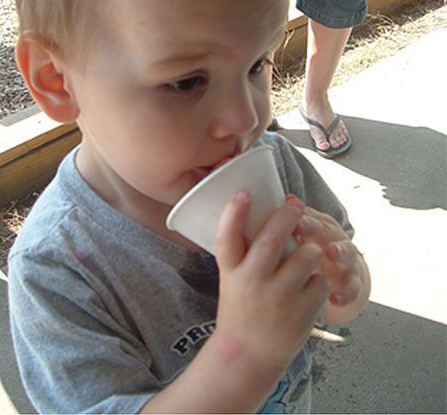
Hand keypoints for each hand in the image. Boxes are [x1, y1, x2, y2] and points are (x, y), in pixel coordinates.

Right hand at [213, 192, 331, 369]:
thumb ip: (244, 250)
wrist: (249, 354)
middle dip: (287, 216)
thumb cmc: (242, 306)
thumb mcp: (233, 278)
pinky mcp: (301, 314)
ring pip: (306, 256)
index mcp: (231, 272)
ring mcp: (277, 300)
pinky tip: (310, 286)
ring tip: (307, 255)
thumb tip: (260, 208)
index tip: (243, 193)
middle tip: (295, 204)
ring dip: (310, 250)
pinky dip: (320, 280)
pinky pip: (322, 281)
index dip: (233, 213)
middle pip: (270, 240)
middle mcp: (251, 284)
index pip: (227, 238)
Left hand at [294, 206, 370, 323]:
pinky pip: (352, 287)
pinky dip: (346, 293)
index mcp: (320, 226)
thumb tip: (286, 199)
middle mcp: (335, 239)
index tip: (284, 210)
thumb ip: (294, 222)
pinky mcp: (354, 282)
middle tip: (299, 224)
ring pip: (346, 252)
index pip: (308, 216)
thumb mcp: (304, 236)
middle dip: (312, 226)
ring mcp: (346, 260)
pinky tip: (335, 299)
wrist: (340, 277)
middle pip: (325, 229)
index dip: (296, 213)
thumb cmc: (314, 251)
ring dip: (339, 250)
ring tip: (330, 252)